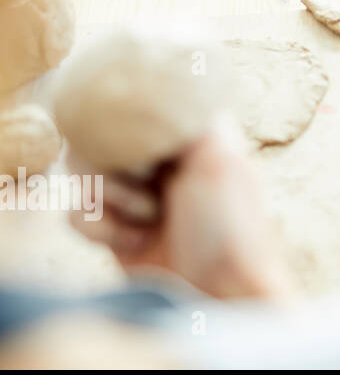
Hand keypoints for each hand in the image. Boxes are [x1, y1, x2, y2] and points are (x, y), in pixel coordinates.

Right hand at [70, 116, 292, 300]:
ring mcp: (133, 192)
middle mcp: (159, 158)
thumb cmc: (231, 225)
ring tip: (148, 217)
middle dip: (114, 163)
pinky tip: (133, 242)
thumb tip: (169, 82)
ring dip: (109, 198)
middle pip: (99, 134)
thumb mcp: (222, 158)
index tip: (144, 140)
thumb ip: (191, 118)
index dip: (129, 118)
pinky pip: (74, 214)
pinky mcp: (112, 228)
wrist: (220, 292)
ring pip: (79, 172)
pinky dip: (99, 229)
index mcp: (188, 133)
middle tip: (150, 180)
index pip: (139, 102)